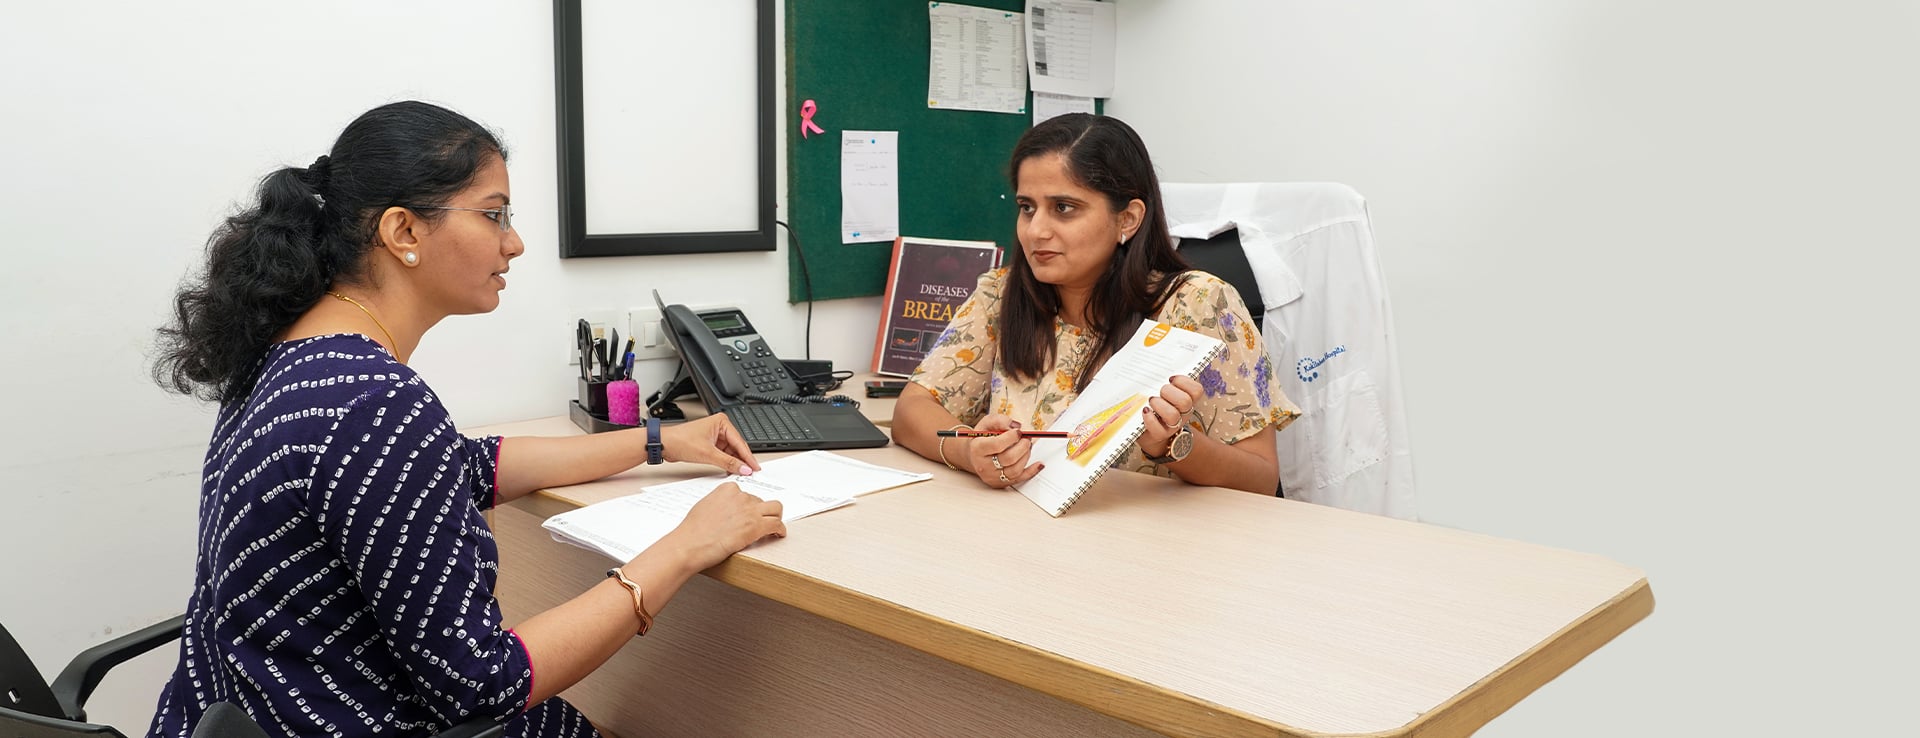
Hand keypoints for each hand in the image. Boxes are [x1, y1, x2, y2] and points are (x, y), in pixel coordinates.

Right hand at [659, 482, 785, 571]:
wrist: (690, 544)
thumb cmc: (693, 530)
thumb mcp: (705, 506)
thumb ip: (720, 504)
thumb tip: (728, 512)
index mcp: (728, 489)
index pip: (747, 493)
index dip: (749, 505)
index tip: (749, 512)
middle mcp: (741, 496)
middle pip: (761, 501)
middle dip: (761, 512)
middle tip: (760, 521)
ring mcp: (750, 510)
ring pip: (775, 508)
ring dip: (775, 516)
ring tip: (773, 525)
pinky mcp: (756, 526)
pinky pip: (777, 524)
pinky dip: (780, 530)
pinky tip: (777, 534)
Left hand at [661, 414, 760, 475]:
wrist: (664, 444)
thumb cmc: (680, 441)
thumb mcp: (708, 454)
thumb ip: (728, 462)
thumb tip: (743, 468)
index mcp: (722, 422)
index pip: (740, 442)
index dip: (748, 457)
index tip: (755, 467)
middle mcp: (720, 427)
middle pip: (737, 446)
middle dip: (742, 460)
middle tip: (750, 472)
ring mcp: (715, 436)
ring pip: (731, 451)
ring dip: (734, 462)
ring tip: (740, 472)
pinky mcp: (710, 444)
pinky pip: (723, 454)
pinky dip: (727, 462)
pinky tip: (731, 469)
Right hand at [963, 414, 1043, 488]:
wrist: (973, 455)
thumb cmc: (981, 438)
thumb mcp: (987, 423)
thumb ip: (1001, 421)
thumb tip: (1016, 427)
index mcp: (977, 449)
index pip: (997, 445)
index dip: (1012, 437)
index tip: (1018, 432)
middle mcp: (983, 465)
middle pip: (1008, 458)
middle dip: (1022, 446)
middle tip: (1026, 439)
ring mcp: (991, 476)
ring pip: (1015, 470)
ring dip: (1026, 456)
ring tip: (1027, 447)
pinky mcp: (1000, 483)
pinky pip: (1019, 479)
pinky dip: (1032, 471)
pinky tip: (1039, 464)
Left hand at [1137, 375, 1201, 458]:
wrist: (1150, 432)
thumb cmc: (1157, 407)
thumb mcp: (1165, 393)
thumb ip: (1166, 381)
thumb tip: (1156, 362)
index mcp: (1188, 400)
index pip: (1196, 390)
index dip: (1183, 382)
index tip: (1170, 379)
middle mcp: (1183, 413)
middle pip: (1185, 401)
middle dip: (1169, 392)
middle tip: (1159, 392)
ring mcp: (1172, 425)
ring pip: (1173, 415)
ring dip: (1159, 405)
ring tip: (1151, 401)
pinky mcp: (1159, 435)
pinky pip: (1158, 429)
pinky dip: (1150, 418)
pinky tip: (1145, 411)